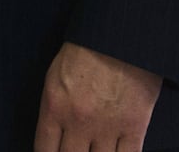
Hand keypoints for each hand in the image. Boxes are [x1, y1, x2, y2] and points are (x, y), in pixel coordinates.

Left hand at [33, 41, 160, 151]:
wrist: (118, 38)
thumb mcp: (55, 78)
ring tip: (95, 150)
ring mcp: (107, 127)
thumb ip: (54, 109)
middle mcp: (78, 122)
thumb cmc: (84, 53)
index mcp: (54, 107)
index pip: (44, 150)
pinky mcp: (134, 127)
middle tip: (76, 150)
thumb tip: (55, 136)